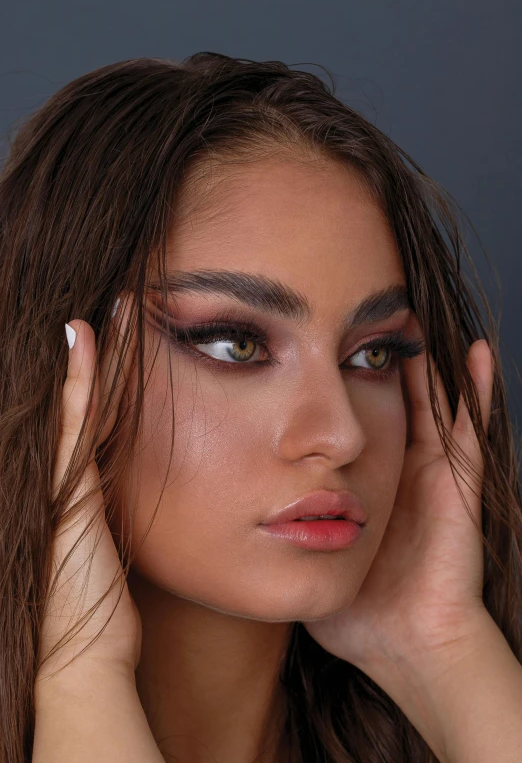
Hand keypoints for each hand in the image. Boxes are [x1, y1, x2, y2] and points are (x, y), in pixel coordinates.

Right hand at [36, 296, 139, 684]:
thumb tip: (113, 500)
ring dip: (82, 363)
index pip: (80, 426)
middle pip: (68, 411)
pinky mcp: (66, 495)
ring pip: (70, 410)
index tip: (102, 348)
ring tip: (88, 317)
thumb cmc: (94, 618)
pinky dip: (78, 384)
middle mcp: (52, 485)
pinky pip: (75, 428)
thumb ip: (99, 521)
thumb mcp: (95, 561)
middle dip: (82, 365)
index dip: (89, 385)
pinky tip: (82, 342)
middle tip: (93, 318)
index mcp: (65, 495)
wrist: (79, 663)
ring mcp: (54, 488)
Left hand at [304, 313, 494, 678]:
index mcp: (363, 480)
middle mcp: (397, 468)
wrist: (404, 645)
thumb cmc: (353, 609)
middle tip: (364, 312)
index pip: (350, 416)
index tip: (314, 342)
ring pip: (429, 402)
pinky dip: (477, 394)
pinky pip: (471, 431)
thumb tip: (223, 509)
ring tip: (411, 313)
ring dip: (423, 361)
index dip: (338, 380)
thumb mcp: (304, 556)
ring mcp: (430, 472)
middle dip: (377, 357)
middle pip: (389, 399)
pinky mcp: (456, 485)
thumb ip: (270, 529)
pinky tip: (476, 354)